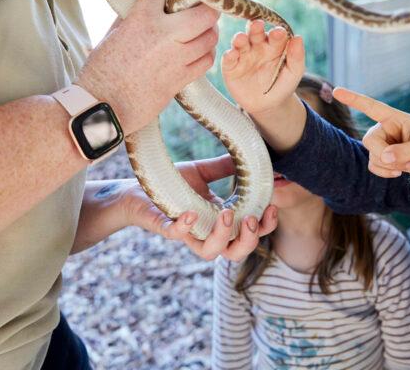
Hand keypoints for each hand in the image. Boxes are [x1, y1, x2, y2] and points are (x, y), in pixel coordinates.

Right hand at [76, 0, 219, 133]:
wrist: (101, 105)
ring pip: (210, 37)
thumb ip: (131, 16)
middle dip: (207, 8)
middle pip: (205, 13)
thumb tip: (144, 3)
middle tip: (203, 9)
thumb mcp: (112, 34)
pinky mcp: (181, 79)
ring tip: (201, 32)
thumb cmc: (101, 70)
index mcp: (141, 18)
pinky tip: (198, 53)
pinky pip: (206, 60)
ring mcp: (175, 58)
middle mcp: (163, 35)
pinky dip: (206, 54)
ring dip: (208, 32)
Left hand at [124, 154, 277, 260]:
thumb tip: (252, 156)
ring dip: (222, 238)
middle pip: (235, 253)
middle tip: (250, 218)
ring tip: (227, 214)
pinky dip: (184, 228)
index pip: (249, 234)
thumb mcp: (203, 173)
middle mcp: (206, 233)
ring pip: (209, 253)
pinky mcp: (164, 228)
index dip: (265, 226)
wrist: (137, 190)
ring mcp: (186, 233)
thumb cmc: (172, 185)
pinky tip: (191, 214)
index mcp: (219, 222)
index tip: (272, 208)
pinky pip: (176, 236)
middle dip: (248, 240)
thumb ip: (225, 167)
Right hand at [222, 20, 304, 115]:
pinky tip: (232, 54)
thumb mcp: (294, 72)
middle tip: (257, 24)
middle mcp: (257, 46)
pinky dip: (229, 56)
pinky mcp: (231, 68)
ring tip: (240, 38)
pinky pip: (228, 60)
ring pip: (240, 43)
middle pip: (255, 33)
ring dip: (239, 39)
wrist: (268, 105)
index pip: (275, 35)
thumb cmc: (283, 85)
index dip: (277, 33)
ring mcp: (243, 56)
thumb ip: (296, 56)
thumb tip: (298, 38)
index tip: (280, 32)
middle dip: (255, 28)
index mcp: (274, 44)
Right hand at [333, 87, 409, 185]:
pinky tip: (399, 172)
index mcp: (394, 117)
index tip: (336, 91)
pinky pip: (374, 166)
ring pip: (372, 156)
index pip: (370, 106)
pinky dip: (386, 172)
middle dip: (385, 155)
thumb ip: (405, 151)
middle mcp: (385, 128)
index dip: (353, 99)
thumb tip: (384, 158)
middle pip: (369, 140)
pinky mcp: (384, 157)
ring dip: (389, 166)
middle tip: (406, 162)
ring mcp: (383, 143)